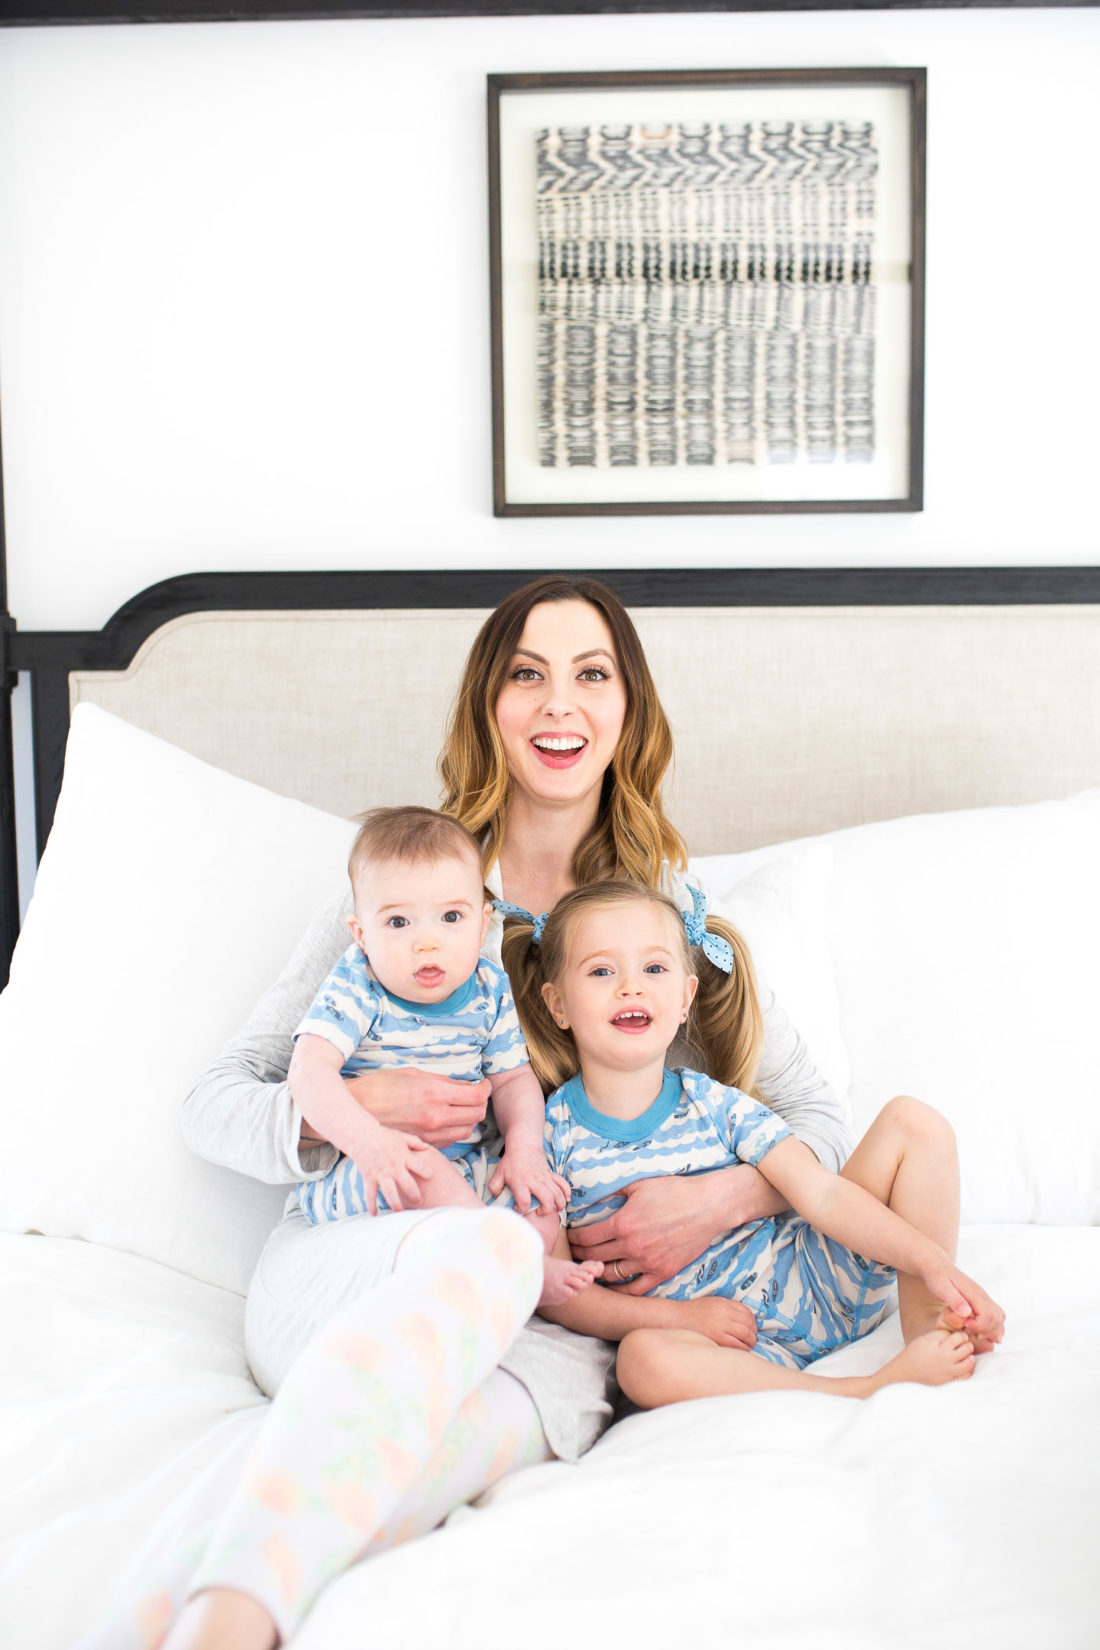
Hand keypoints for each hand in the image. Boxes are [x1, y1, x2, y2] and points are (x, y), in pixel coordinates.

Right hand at [343, 1068, 490, 1148]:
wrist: (358, 1109)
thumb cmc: (383, 1086)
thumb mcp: (415, 1074)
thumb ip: (443, 1082)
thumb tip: (464, 1085)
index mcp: (435, 1094)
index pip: (476, 1096)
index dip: (485, 1089)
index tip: (483, 1085)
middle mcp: (436, 1116)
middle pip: (476, 1114)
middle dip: (480, 1103)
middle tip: (475, 1095)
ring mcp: (430, 1134)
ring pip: (466, 1131)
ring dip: (469, 1119)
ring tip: (462, 1108)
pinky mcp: (424, 1145)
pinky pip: (450, 1140)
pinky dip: (454, 1130)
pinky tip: (447, 1120)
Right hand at [355, 1126, 433, 1215]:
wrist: (362, 1136)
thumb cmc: (384, 1136)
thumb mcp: (402, 1137)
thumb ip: (415, 1142)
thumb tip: (427, 1148)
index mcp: (404, 1156)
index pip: (420, 1166)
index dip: (427, 1172)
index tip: (430, 1177)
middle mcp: (394, 1167)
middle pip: (407, 1184)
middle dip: (415, 1195)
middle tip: (419, 1202)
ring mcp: (381, 1173)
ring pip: (390, 1192)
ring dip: (396, 1204)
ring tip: (400, 1212)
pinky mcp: (369, 1178)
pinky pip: (370, 1194)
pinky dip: (371, 1205)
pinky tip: (374, 1214)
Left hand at [487, 1145, 569, 1214]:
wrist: (524, 1146)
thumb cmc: (511, 1161)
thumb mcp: (499, 1173)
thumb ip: (494, 1186)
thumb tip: (496, 1197)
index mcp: (521, 1182)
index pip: (524, 1201)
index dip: (522, 1209)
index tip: (519, 1209)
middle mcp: (535, 1181)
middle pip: (547, 1199)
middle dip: (546, 1210)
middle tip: (539, 1212)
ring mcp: (545, 1178)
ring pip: (558, 1194)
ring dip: (558, 1204)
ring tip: (554, 1210)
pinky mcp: (551, 1175)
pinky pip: (563, 1184)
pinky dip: (566, 1192)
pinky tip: (566, 1199)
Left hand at [567, 1166, 775, 1294]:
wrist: (707, 1206)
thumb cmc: (674, 1191)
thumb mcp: (639, 1184)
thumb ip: (614, 1192)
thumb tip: (593, 1196)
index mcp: (624, 1222)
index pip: (587, 1237)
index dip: (574, 1238)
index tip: (570, 1237)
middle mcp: (632, 1245)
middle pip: (595, 1256)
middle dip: (581, 1255)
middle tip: (575, 1254)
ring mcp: (648, 1262)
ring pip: (612, 1275)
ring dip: (597, 1271)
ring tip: (590, 1267)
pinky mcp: (662, 1272)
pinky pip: (635, 1288)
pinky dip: (621, 1288)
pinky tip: (614, 1283)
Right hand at [678, 1295, 757, 1350]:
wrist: (676, 1318)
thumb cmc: (693, 1312)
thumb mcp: (712, 1303)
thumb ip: (728, 1308)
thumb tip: (745, 1319)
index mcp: (724, 1303)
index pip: (747, 1312)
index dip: (753, 1322)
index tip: (752, 1327)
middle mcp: (724, 1314)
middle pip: (749, 1324)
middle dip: (753, 1333)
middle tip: (752, 1339)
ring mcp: (721, 1326)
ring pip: (746, 1335)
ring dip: (750, 1342)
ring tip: (748, 1345)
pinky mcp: (716, 1338)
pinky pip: (737, 1346)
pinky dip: (743, 1349)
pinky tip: (740, 1350)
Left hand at [923, 1257, 1005, 1346]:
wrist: (938, 1266)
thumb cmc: (937, 1277)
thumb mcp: (941, 1288)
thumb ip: (955, 1300)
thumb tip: (967, 1313)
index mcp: (974, 1294)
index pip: (988, 1315)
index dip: (979, 1326)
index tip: (965, 1326)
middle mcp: (982, 1296)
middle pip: (997, 1319)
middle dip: (986, 1331)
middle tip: (970, 1332)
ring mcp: (984, 1299)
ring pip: (999, 1318)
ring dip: (991, 1330)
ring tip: (976, 1335)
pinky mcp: (981, 1301)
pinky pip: (996, 1315)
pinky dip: (992, 1326)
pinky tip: (980, 1332)